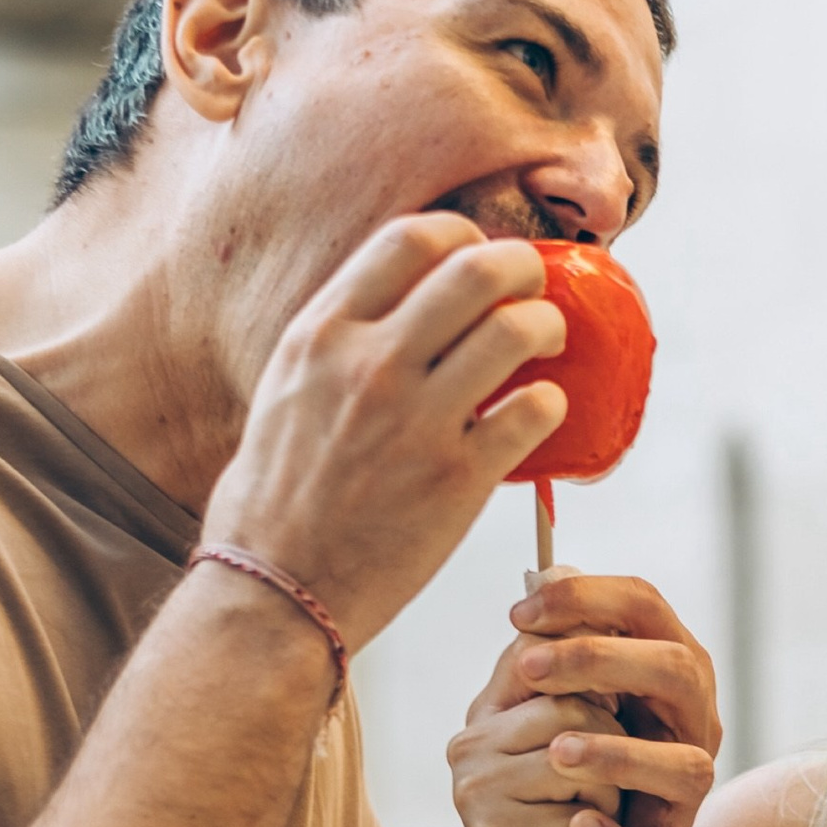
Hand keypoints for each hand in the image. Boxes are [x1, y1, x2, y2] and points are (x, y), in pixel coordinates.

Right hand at [202, 217, 567, 651]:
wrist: (274, 592)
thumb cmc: (275, 500)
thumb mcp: (285, 391)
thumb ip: (339, 342)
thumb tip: (398, 308)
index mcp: (321, 334)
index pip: (411, 238)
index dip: (461, 234)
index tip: (477, 253)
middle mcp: (370, 363)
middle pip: (478, 268)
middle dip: (523, 267)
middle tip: (534, 288)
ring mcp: (418, 419)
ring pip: (519, 329)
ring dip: (549, 327)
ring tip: (549, 343)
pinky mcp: (459, 477)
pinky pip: (535, 411)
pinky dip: (552, 403)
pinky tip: (541, 412)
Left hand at [447, 576, 719, 826]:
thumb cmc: (564, 753)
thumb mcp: (550, 695)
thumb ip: (549, 644)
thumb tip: (541, 578)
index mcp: (668, 667)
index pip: (645, 606)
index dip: (586, 599)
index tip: (520, 614)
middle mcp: (693, 724)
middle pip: (675, 671)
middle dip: (601, 661)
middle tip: (530, 670)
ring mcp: (688, 796)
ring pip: (686, 768)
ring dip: (618, 754)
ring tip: (558, 752)